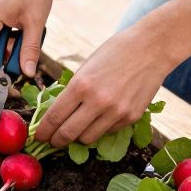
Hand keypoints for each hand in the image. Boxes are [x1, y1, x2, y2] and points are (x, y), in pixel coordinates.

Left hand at [33, 23, 177, 147]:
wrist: (151, 49)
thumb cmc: (115, 52)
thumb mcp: (86, 66)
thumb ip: (73, 90)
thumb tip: (58, 112)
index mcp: (81, 85)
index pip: (55, 117)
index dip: (43, 131)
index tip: (39, 136)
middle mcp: (97, 102)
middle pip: (68, 134)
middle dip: (56, 140)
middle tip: (52, 141)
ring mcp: (116, 112)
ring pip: (88, 139)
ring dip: (78, 137)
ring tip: (75, 131)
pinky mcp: (131, 117)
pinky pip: (108, 132)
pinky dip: (99, 130)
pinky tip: (98, 120)